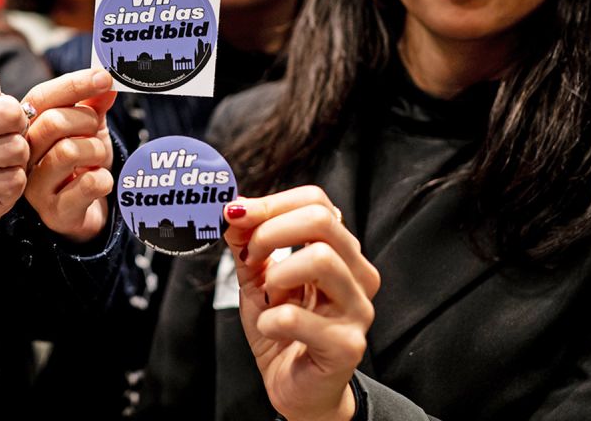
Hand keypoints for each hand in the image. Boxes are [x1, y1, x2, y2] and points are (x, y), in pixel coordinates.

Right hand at [22, 69, 115, 242]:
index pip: (42, 96)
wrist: (87, 210)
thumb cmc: (83, 163)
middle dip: (87, 122)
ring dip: (96, 151)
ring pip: (67, 152)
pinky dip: (103, 179)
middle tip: (95, 132)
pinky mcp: (54, 212)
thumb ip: (93, 103)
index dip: (75, 84)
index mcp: (26, 128)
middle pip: (53, 122)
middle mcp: (22, 156)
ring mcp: (35, 186)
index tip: (105, 78)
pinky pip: (86, 184)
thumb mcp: (88, 127)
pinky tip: (100, 182)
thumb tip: (104, 79)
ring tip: (97, 160)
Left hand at [223, 186, 380, 420]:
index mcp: (341, 252)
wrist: (297, 388)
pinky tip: (271, 328)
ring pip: (320, 259)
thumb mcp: (258, 279)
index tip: (237, 216)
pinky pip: (296, 317)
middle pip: (322, 220)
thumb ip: (247, 244)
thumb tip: (233, 211)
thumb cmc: (283, 330)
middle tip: (250, 257)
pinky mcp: (346, 345)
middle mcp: (357, 275)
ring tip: (268, 297)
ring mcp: (357, 310)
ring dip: (276, 275)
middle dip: (271, 232)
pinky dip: (269, 320)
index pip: (318, 202)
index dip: (272, 203)